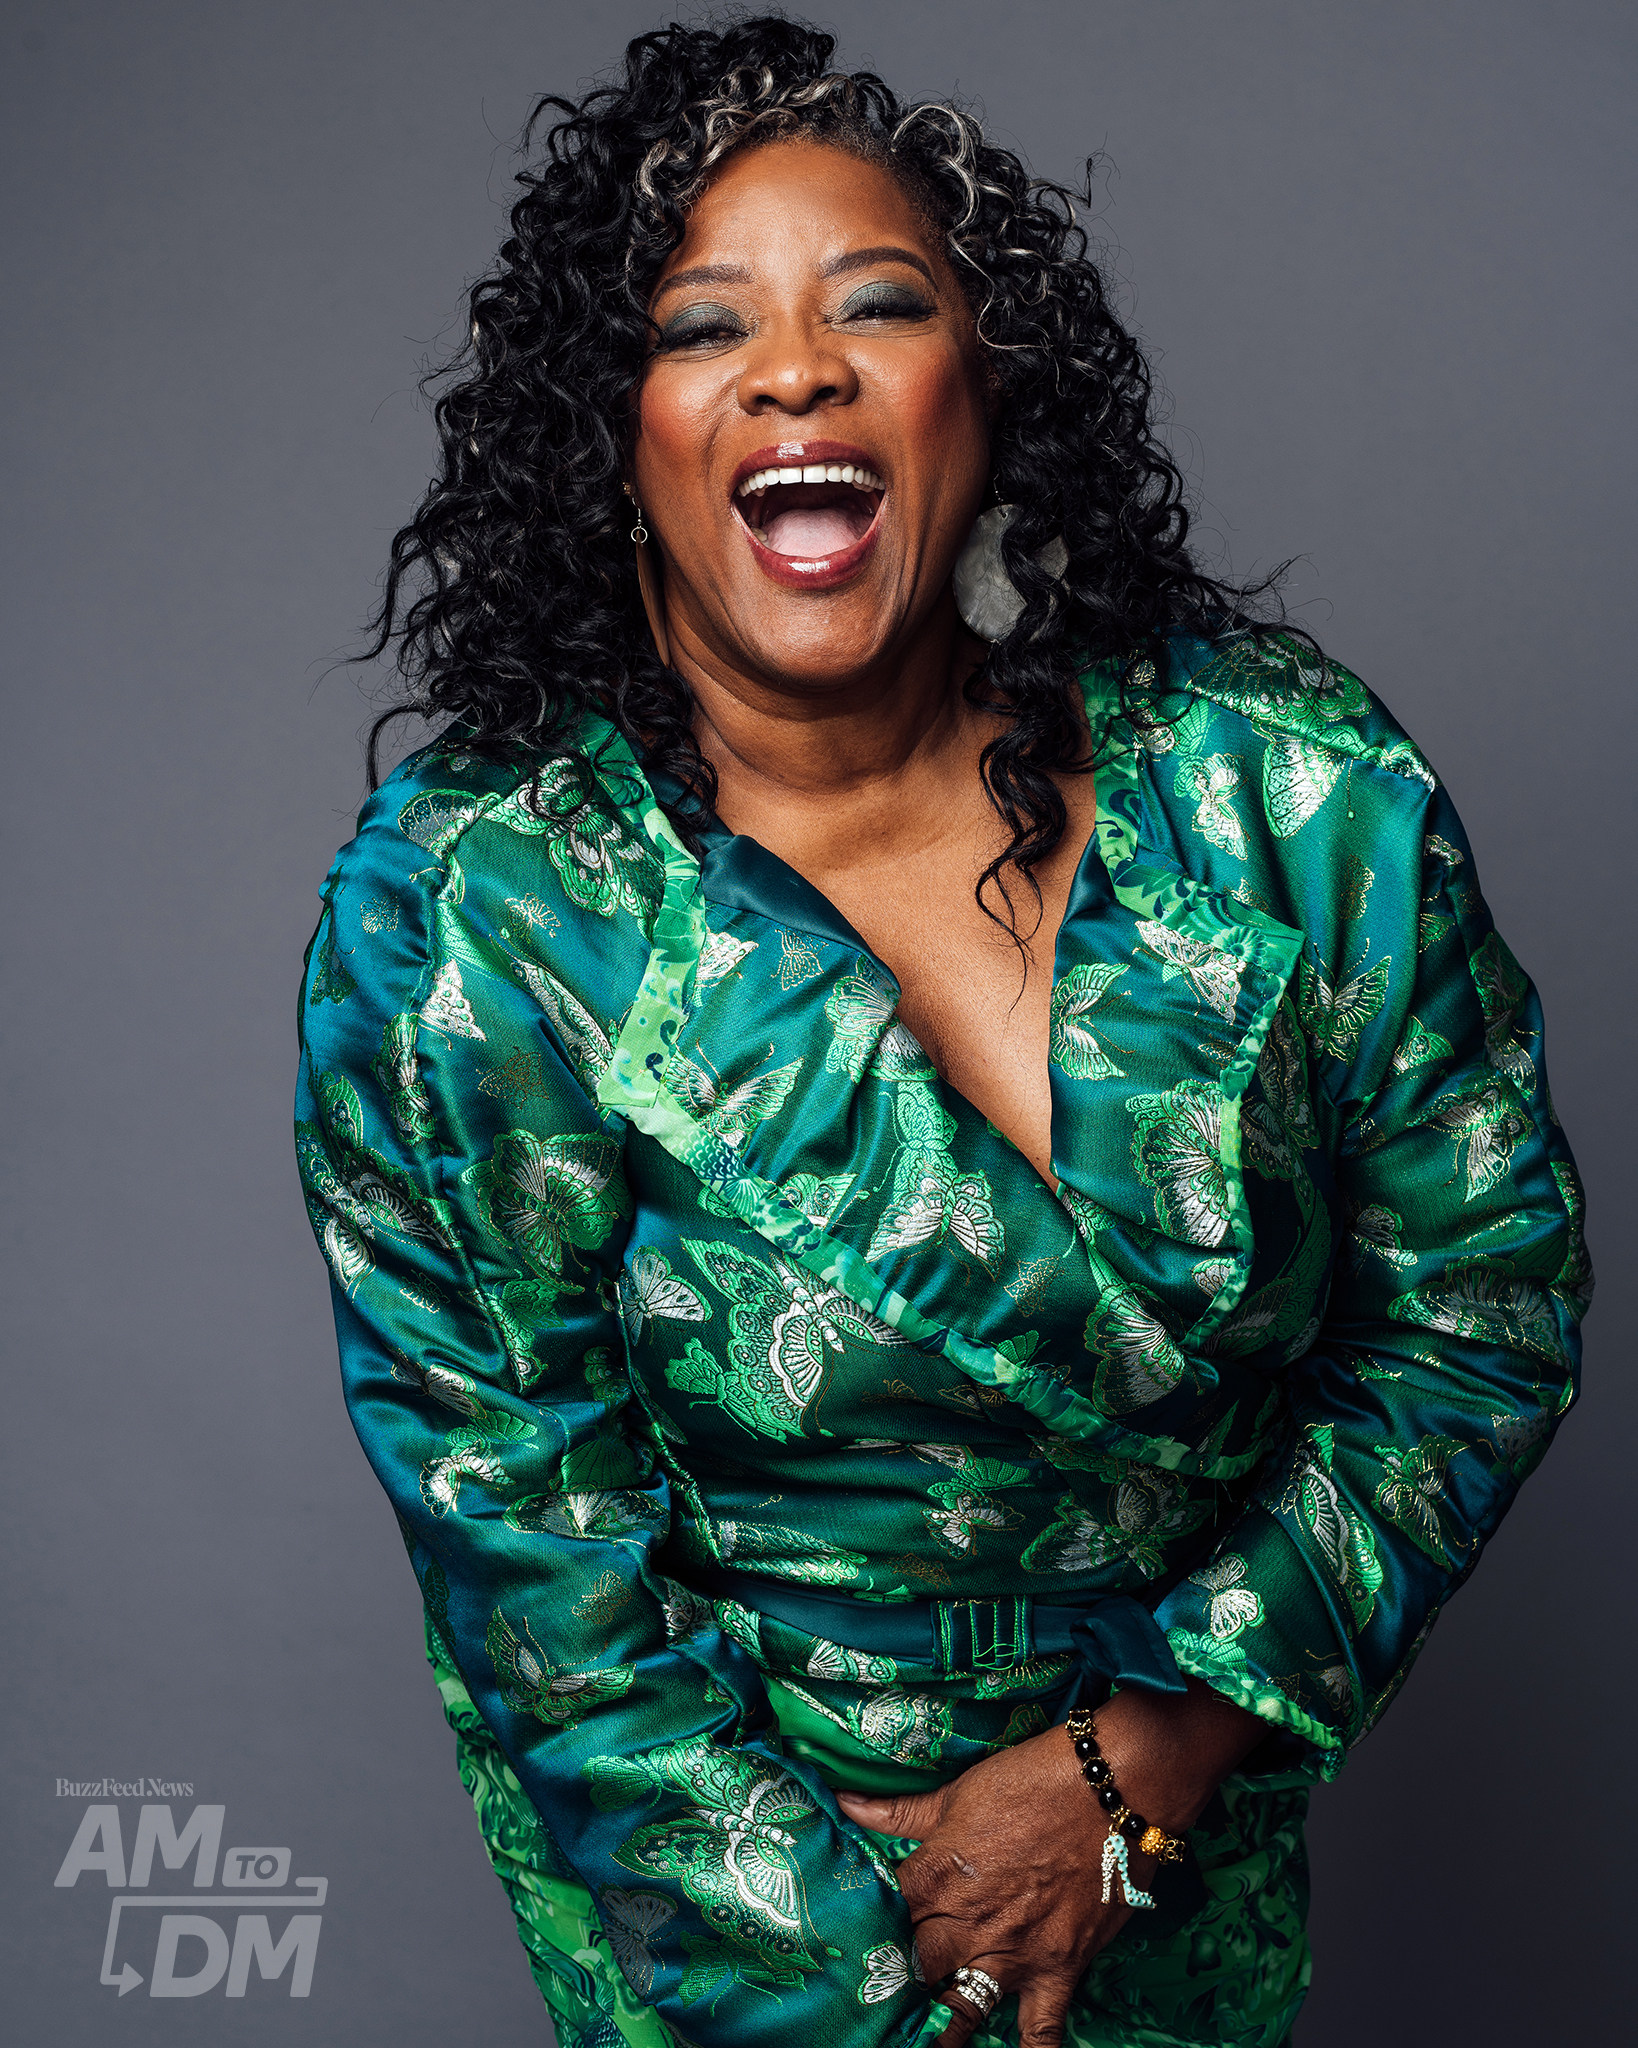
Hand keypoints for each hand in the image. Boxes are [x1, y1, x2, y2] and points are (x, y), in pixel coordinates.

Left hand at [836, 1679, 1260, 2047]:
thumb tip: (843, 1805)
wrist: (1115, 1786)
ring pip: (963, 2010)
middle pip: (915, 1972)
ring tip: (917, 2043)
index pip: (883, 1920)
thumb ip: (900, 1813)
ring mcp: (1013, 1954)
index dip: (863, 1937)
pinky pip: (1040, 2030)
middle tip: (875, 2005)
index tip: (845, 1951)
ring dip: (941, 2029)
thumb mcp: (959, 1792)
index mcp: (936, 1877)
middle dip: (895, 1989)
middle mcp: (967, 1924)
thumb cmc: (1033, 1779)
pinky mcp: (1059, 1970)